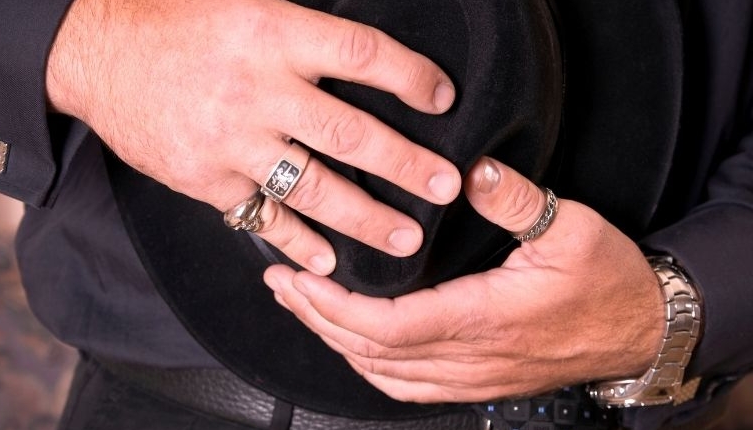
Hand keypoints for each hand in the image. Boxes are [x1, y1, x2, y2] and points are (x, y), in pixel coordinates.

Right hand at [45, 0, 460, 274]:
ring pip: (314, 186)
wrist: (97, 54)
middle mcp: (256, 88)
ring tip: (405, 239)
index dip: (409, 78)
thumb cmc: (176, 23)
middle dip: (405, 164)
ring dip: (365, 217)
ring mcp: (231, 140)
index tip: (441, 98)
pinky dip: (298, 241)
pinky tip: (329, 260)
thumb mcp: (242, 0)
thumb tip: (366, 57)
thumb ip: (301, 31)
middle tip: (444, 186)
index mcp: (271, 32)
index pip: (361, 55)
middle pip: (349, 133)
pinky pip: (262, 215)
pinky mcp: (205, 178)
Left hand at [263, 156, 664, 402]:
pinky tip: (351, 346)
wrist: (641, 329)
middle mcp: (470, 356)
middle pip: (372, 350)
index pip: (390, 324)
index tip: (301, 279)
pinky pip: (408, 386)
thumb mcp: (571, 228)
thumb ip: (515, 200)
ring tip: (304, 308)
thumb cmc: (608, 282)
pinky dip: (369, 365)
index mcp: (484, 318)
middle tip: (282, 285)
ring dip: (336, 341)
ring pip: (384, 373)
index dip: (336, 306)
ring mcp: (471, 375)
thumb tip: (470, 172)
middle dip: (318, 317)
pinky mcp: (476, 379)